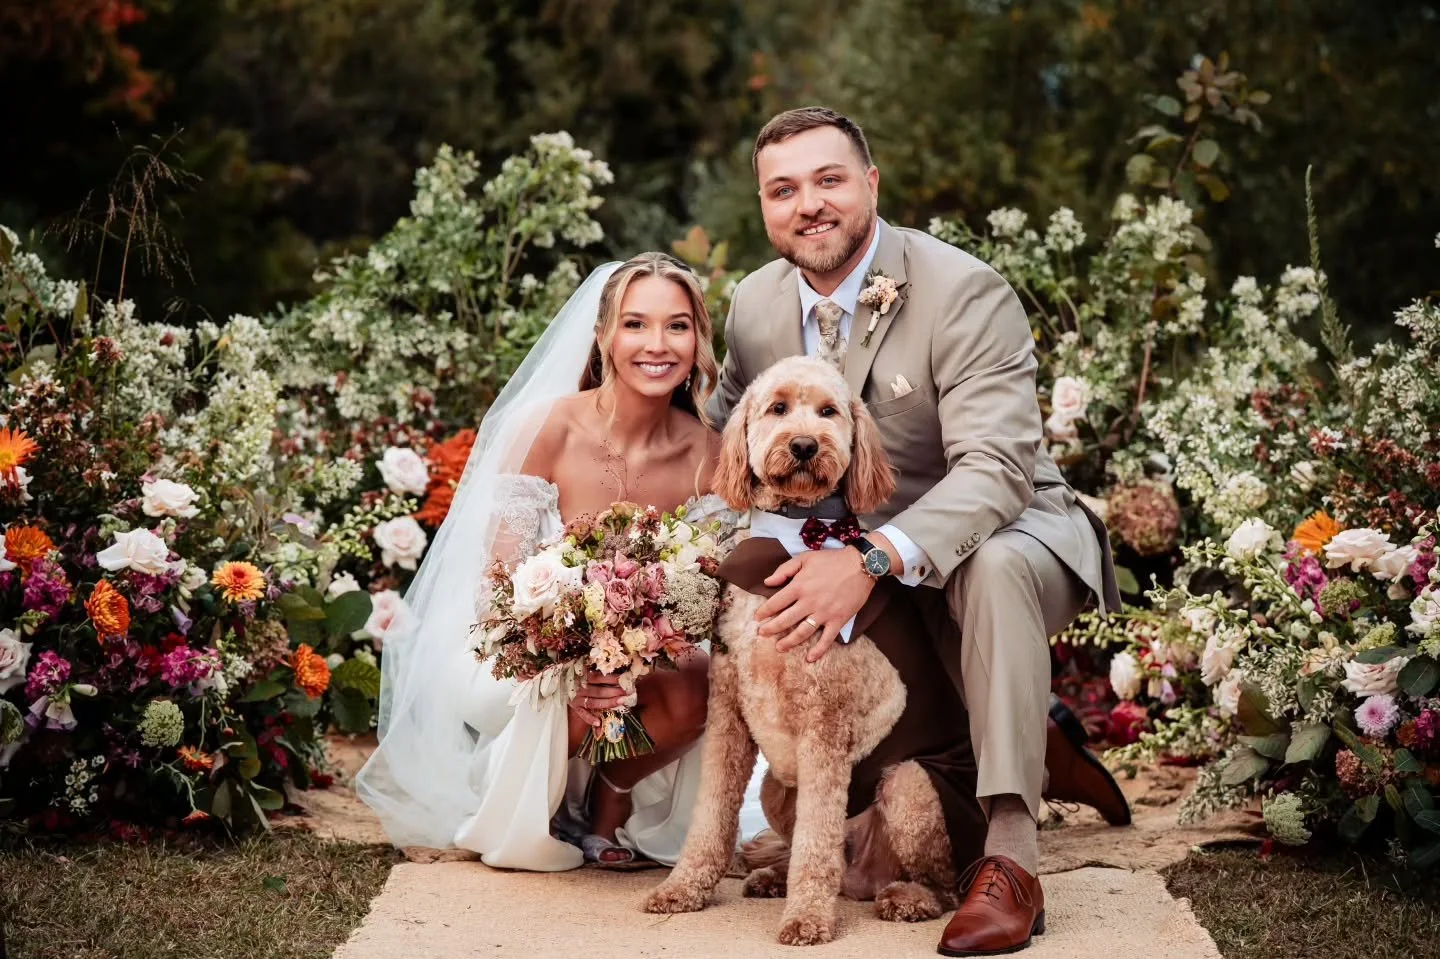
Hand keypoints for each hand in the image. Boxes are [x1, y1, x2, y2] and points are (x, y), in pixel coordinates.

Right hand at [569, 671, 629, 726]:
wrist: (565, 688)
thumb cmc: (582, 681)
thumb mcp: (588, 676)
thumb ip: (601, 677)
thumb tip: (621, 678)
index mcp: (583, 677)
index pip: (600, 677)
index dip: (613, 679)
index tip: (625, 680)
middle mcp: (580, 688)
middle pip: (599, 691)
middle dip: (614, 692)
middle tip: (627, 693)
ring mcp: (577, 699)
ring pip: (593, 702)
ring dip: (607, 703)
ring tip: (620, 702)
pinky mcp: (575, 708)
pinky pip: (583, 715)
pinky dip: (590, 719)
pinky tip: (599, 723)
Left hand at [755, 548, 874, 662]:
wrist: (861, 565)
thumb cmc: (831, 560)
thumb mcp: (805, 558)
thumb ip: (784, 569)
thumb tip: (767, 582)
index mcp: (799, 586)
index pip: (776, 602)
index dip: (764, 611)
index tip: (757, 618)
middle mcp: (809, 601)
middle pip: (786, 620)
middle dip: (771, 629)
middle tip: (762, 634)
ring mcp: (824, 613)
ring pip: (802, 632)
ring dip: (789, 642)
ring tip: (779, 648)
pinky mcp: (838, 620)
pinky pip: (827, 638)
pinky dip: (819, 650)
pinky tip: (810, 658)